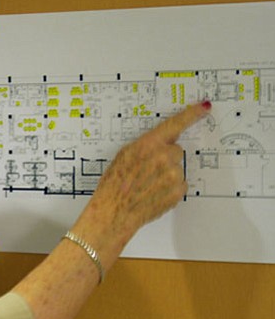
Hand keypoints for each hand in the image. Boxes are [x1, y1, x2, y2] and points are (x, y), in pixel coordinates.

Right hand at [74, 102, 210, 261]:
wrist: (114, 211)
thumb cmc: (114, 184)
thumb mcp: (124, 156)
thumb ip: (145, 147)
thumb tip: (160, 144)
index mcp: (148, 144)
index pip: (174, 124)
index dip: (191, 114)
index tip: (204, 107)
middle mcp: (164, 157)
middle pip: (176, 150)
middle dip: (165, 158)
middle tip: (147, 171)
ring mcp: (173, 174)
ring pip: (177, 169)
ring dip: (166, 176)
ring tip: (147, 186)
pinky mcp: (178, 191)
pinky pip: (179, 184)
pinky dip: (169, 189)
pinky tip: (153, 193)